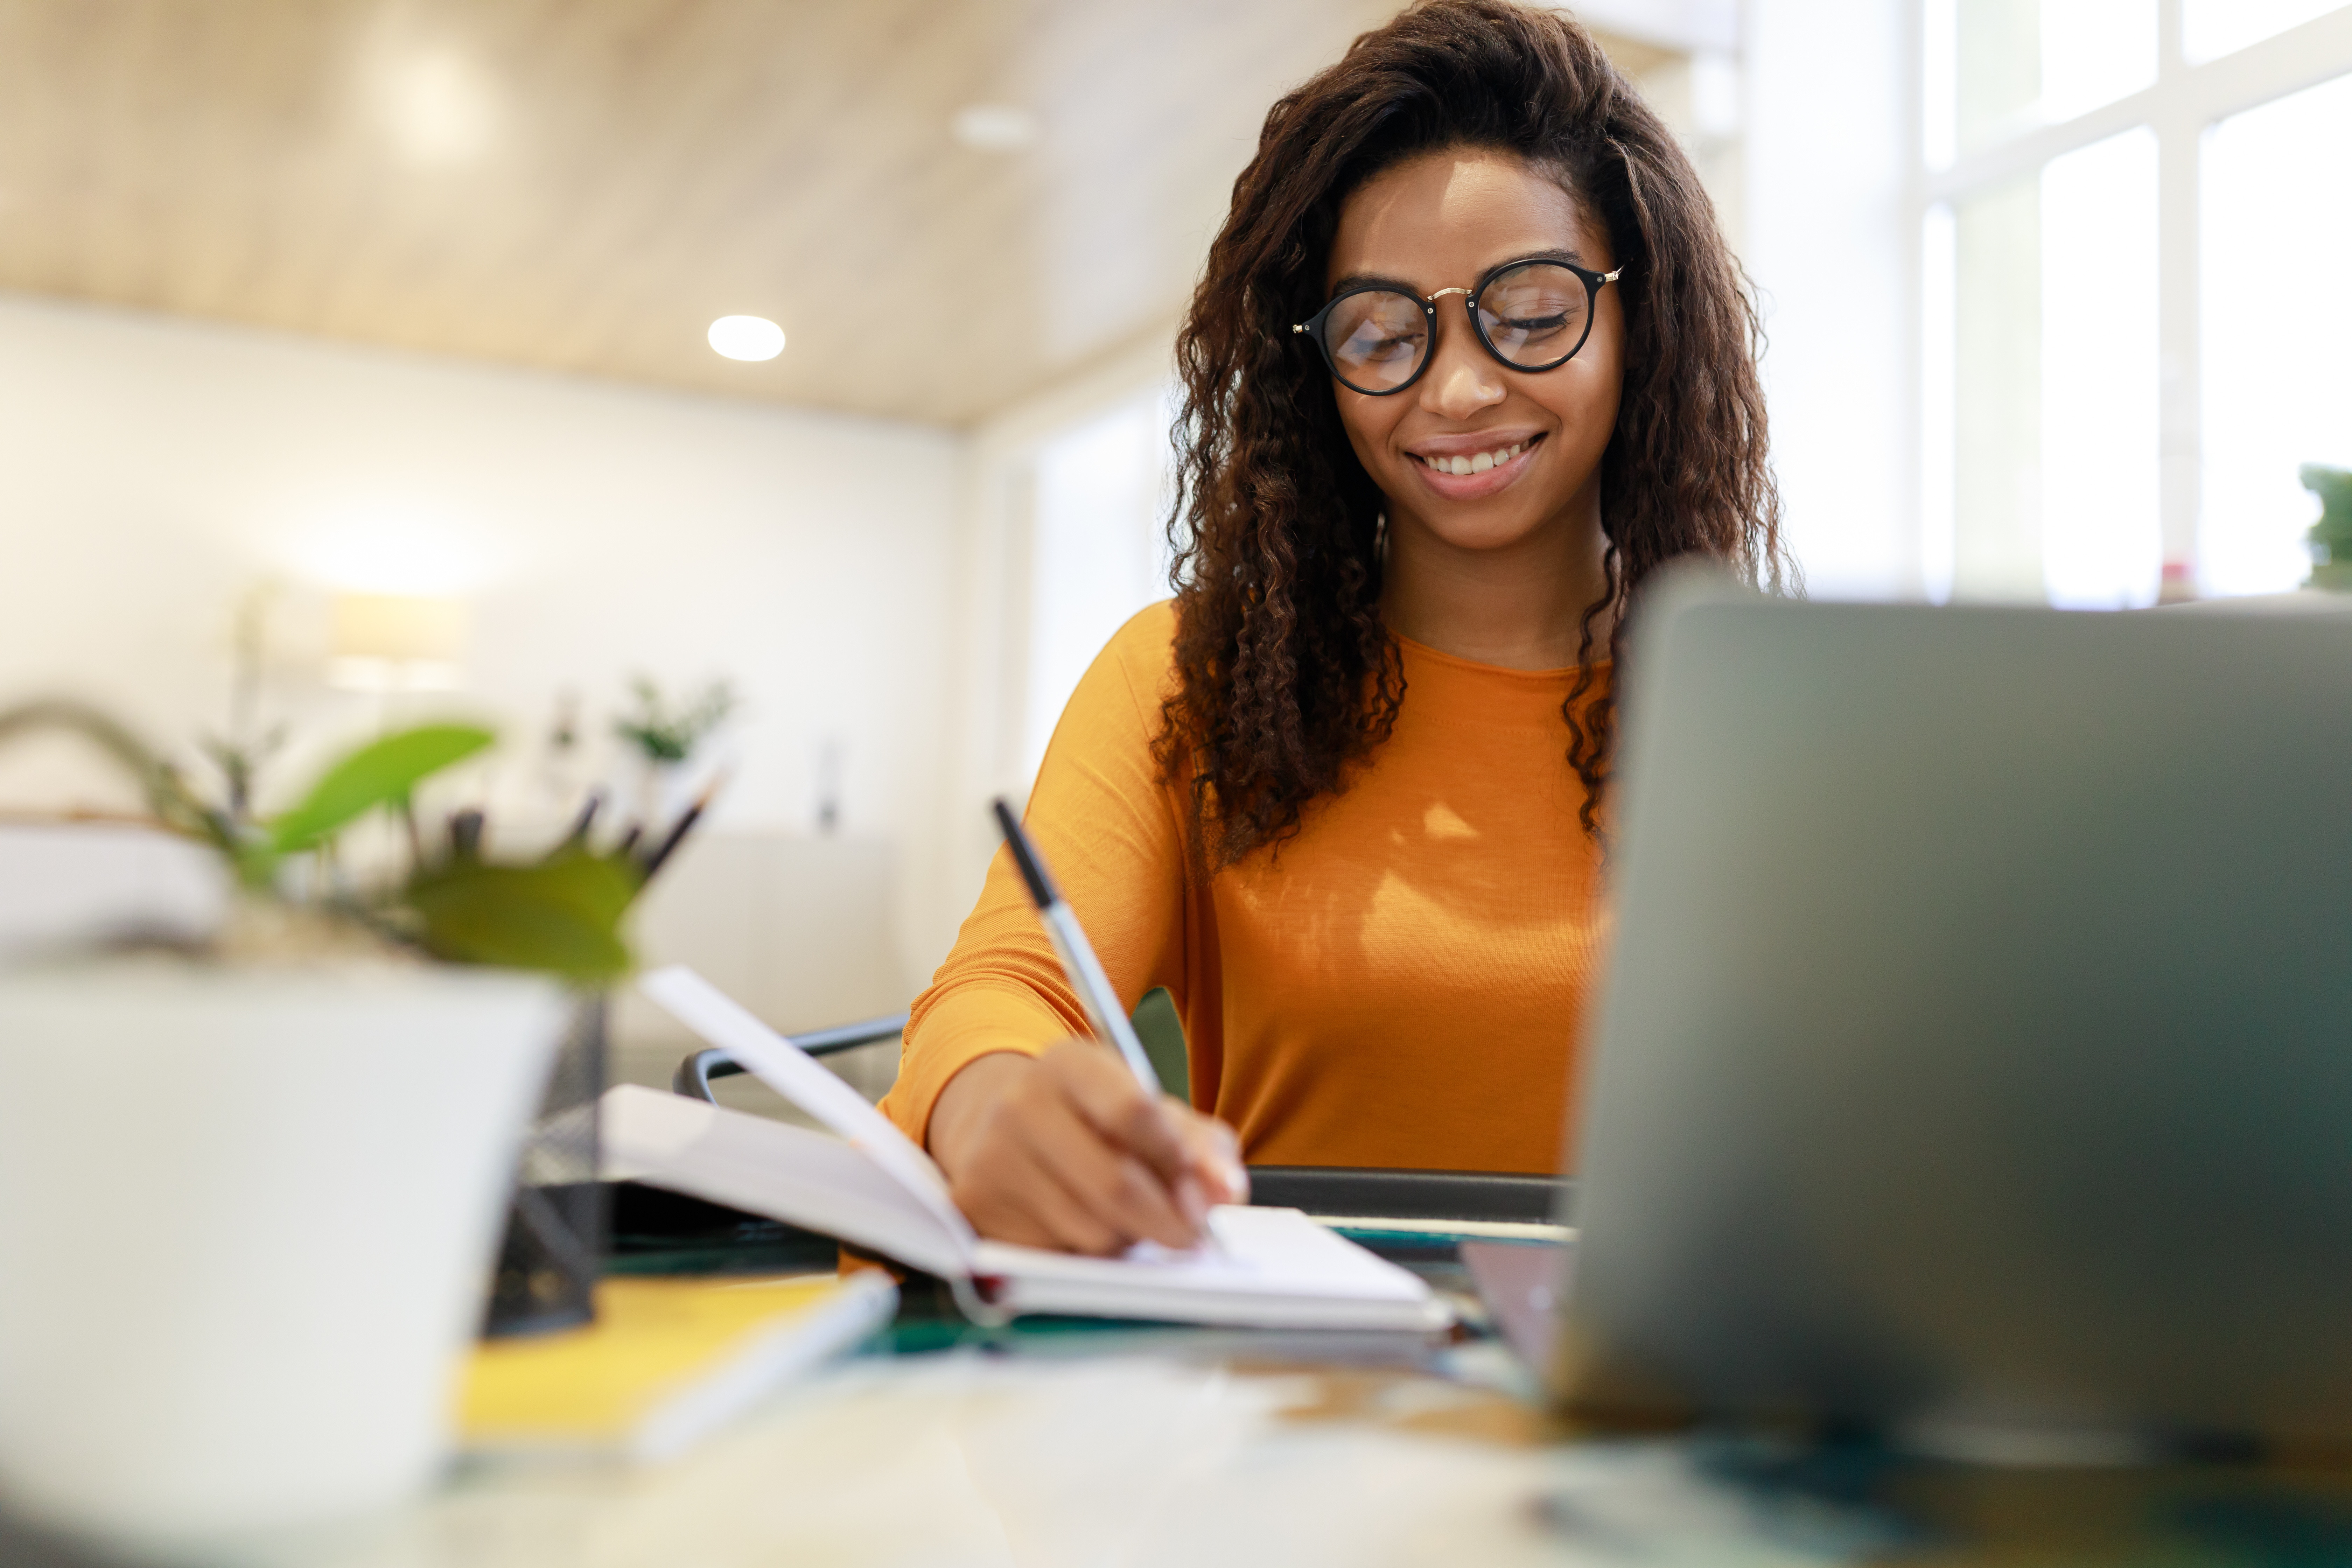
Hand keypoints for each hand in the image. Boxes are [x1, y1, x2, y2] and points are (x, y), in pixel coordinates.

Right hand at [927, 1043, 1248, 1255]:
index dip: (1179, 1160)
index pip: (1133, 1112)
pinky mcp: (974, 1205)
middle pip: (1115, 1183)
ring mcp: (992, 1155)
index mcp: (1070, 1064)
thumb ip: (1201, 1145)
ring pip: (1090, 1229)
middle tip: (1190, 1234)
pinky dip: (1081, 1253)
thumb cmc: (1090, 1120)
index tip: (1208, 1193)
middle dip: (1167, 1220)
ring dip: (1124, 1237)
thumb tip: (1226, 1191)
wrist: (995, 1121)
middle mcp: (1021, 1102)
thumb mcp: (1147, 1112)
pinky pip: (1055, 1254)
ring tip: (1119, 1216)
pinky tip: (1077, 1225)